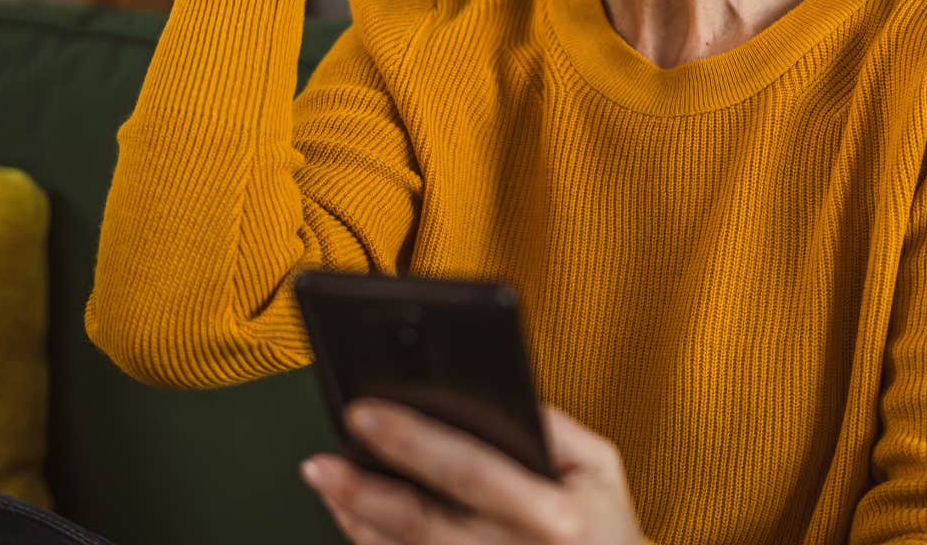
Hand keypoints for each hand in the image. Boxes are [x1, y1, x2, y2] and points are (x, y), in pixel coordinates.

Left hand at [301, 399, 645, 544]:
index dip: (413, 441)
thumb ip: (553, 427)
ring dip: (357, 520)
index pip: (470, 470)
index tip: (366, 413)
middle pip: (422, 522)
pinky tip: (355, 520)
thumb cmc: (607, 532)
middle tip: (319, 460)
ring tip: (325, 481)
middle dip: (362, 489)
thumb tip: (494, 395)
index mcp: (554, 516)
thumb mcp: (601, 468)